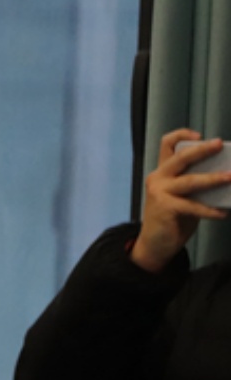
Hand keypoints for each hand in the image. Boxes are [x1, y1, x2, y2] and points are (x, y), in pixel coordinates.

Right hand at [131, 128, 228, 272]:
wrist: (155, 244)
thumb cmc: (174, 218)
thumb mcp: (184, 196)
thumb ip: (197, 184)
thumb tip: (224, 175)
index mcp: (163, 172)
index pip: (167, 145)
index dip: (181, 135)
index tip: (200, 135)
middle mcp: (158, 178)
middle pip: (180, 157)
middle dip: (202, 149)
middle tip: (220, 144)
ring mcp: (159, 192)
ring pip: (190, 181)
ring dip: (213, 179)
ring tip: (230, 177)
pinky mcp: (164, 208)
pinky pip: (193, 206)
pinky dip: (210, 210)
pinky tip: (223, 213)